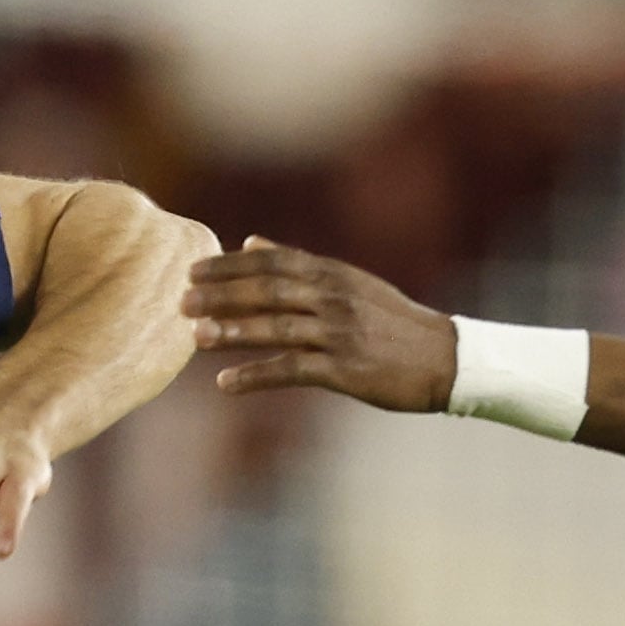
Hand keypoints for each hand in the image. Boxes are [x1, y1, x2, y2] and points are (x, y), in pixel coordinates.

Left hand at [184, 237, 455, 412]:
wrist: (443, 359)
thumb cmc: (392, 323)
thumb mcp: (349, 282)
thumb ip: (298, 263)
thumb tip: (250, 241)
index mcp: (332, 273)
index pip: (271, 262)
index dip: (228, 265)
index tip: (192, 270)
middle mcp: (333, 297)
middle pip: (266, 290)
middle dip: (221, 295)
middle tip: (181, 301)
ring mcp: (339, 333)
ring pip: (275, 328)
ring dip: (232, 332)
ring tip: (194, 337)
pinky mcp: (344, 369)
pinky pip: (291, 370)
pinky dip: (255, 376)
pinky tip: (226, 384)